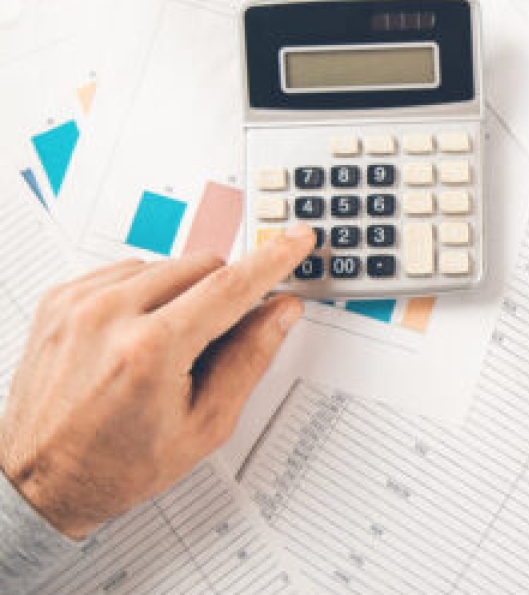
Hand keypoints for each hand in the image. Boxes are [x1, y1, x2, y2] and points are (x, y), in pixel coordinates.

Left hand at [0, 225, 314, 538]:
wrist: (39, 480)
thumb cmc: (116, 464)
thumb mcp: (204, 425)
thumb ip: (249, 359)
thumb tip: (280, 312)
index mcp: (149, 351)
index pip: (230, 287)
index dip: (273, 260)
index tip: (297, 239)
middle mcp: (108, 315)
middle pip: (201, 267)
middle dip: (223, 294)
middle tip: (214, 341)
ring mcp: (78, 302)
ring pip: (166, 266)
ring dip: (182, 295)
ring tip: (166, 348)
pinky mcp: (60, 298)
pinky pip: (127, 271)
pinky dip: (145, 294)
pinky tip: (137, 335)